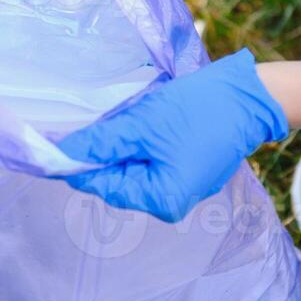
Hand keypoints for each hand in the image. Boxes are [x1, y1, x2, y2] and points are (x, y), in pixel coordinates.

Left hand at [56, 50, 287, 222]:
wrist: (249, 96)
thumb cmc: (197, 110)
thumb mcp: (142, 124)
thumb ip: (101, 143)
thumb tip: (62, 155)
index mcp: (161, 200)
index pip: (103, 184)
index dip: (77, 162)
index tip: (52, 143)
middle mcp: (171, 204)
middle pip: (118, 179)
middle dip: (105, 150)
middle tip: (101, 120)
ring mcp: (182, 187)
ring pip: (134, 168)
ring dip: (124, 143)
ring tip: (132, 117)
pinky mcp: (188, 170)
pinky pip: (152, 161)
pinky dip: (142, 143)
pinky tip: (149, 121)